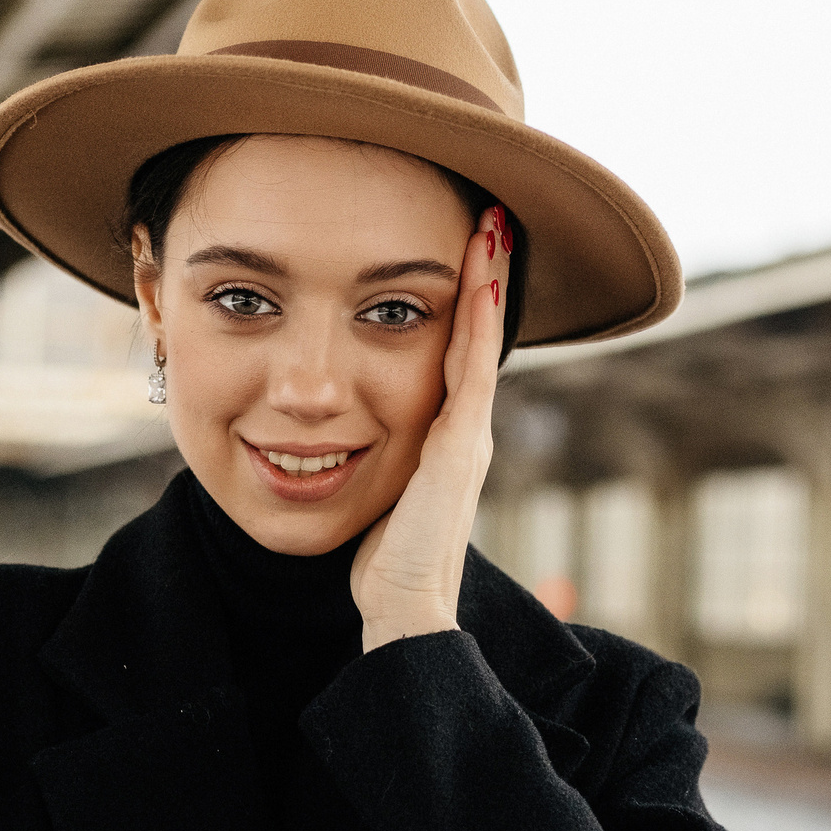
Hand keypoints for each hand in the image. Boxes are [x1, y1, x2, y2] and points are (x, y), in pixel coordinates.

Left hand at [351, 206, 507, 651]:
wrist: (405, 610)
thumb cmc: (383, 565)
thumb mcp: (381, 497)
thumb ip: (377, 465)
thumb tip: (338, 444)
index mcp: (447, 440)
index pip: (458, 355)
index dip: (466, 305)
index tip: (467, 253)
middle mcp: (467, 432)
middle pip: (479, 338)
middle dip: (487, 278)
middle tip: (493, 219)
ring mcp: (469, 437)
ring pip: (481, 343)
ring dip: (488, 284)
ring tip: (492, 228)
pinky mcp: (461, 448)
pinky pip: (471, 371)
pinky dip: (478, 324)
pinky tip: (482, 281)